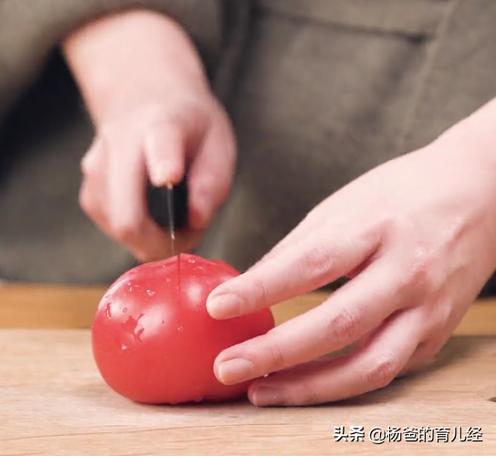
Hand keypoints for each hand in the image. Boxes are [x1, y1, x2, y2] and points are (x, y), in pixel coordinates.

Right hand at [63, 10, 234, 260]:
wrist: (143, 99)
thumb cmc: (188, 128)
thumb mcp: (217, 142)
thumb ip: (212, 182)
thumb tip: (196, 220)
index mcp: (162, 124)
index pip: (159, 143)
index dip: (163, 162)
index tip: (168, 176)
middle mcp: (119, 143)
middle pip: (127, 214)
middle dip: (162, 241)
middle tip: (189, 234)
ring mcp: (95, 170)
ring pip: (120, 229)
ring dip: (151, 237)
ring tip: (173, 215)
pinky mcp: (88, 194)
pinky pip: (113, 229)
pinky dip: (137, 232)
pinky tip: (151, 212)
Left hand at [206, 100, 495, 405]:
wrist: (480, 194)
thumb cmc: (401, 194)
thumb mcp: (343, 205)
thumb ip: (295, 249)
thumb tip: (246, 286)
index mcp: (376, 228)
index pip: (310, 265)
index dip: (261, 289)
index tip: (217, 307)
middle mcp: (407, 271)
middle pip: (338, 324)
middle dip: (276, 353)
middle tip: (228, 367)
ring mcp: (429, 308)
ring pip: (369, 365)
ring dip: (309, 387)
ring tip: (260, 391)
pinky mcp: (438, 333)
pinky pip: (388, 370)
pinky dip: (342, 383)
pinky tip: (307, 384)